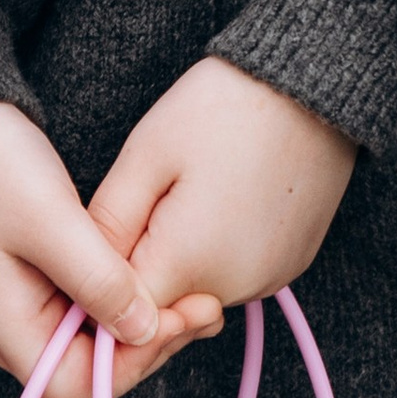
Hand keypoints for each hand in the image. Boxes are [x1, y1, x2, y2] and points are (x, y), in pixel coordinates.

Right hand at [0, 102, 177, 397]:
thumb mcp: (51, 220)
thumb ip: (99, 280)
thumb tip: (146, 331)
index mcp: (4, 330)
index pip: (78, 387)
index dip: (135, 363)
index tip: (183, 318)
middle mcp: (11, 330)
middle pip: (90, 370)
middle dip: (150, 342)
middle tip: (205, 307)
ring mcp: (23, 305)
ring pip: (94, 339)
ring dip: (143, 321)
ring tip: (195, 294)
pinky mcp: (37, 277)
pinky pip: (87, 306)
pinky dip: (125, 296)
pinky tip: (157, 272)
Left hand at [88, 60, 357, 394]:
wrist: (313, 82)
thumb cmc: (224, 107)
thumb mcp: (146, 155)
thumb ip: (108, 227)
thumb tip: (82, 283)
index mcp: (189, 264)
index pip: (122, 314)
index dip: (104, 282)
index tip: (109, 232)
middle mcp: (234, 288)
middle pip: (164, 303)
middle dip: (145, 262)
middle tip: (154, 193)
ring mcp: (270, 278)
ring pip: (199, 288)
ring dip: (183, 254)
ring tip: (197, 184)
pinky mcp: (293, 264)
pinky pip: (237, 272)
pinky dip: (221, 246)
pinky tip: (228, 192)